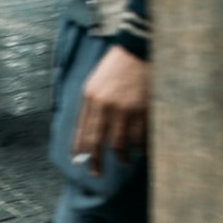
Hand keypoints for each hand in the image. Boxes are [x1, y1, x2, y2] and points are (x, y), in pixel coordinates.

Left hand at [72, 46, 149, 177]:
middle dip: (96, 161)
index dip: (80, 149)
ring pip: (119, 144)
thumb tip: (87, 132)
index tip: (79, 162)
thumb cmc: (116, 66)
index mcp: (90, 98)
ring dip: (121, 157)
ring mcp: (125, 109)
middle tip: (96, 173)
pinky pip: (140, 137)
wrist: (138, 49)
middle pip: (97, 142)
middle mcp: (105, 106)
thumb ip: (91, 106)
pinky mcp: (143, 110)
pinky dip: (140, 147)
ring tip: (125, 161)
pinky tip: (140, 150)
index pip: (82, 131)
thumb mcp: (95, 83)